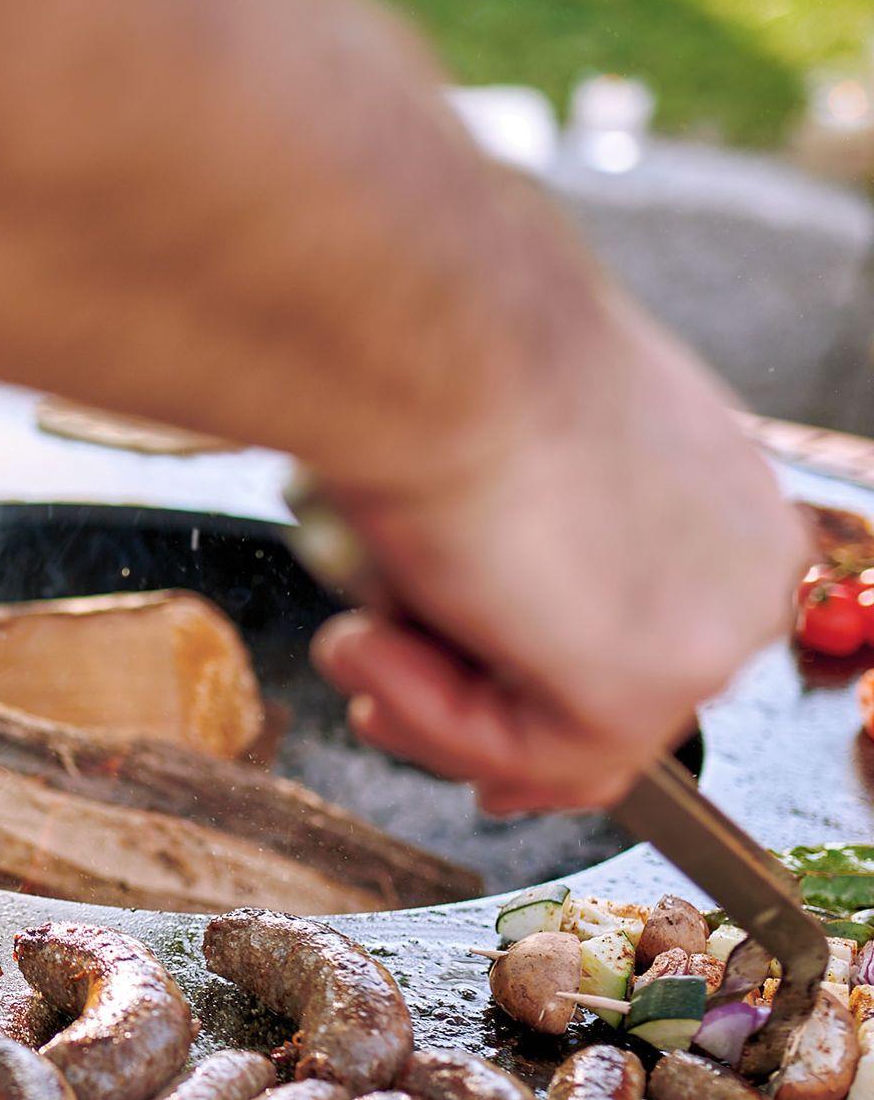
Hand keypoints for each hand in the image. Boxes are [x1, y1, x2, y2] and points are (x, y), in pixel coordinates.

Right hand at [309, 310, 809, 813]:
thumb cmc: (456, 361)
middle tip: (372, 676)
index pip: (653, 644)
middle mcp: (741, 572)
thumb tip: (467, 603)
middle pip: (609, 707)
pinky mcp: (638, 690)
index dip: (548, 704)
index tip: (481, 750)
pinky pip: (520, 756)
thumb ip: (521, 548)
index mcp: (723, 504)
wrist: (437, 343)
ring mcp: (706, 638)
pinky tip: (372, 640)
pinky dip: (424, 711)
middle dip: (474, 718)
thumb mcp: (507, 461)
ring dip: (428, 706)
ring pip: (559, 745)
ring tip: (357, 635)